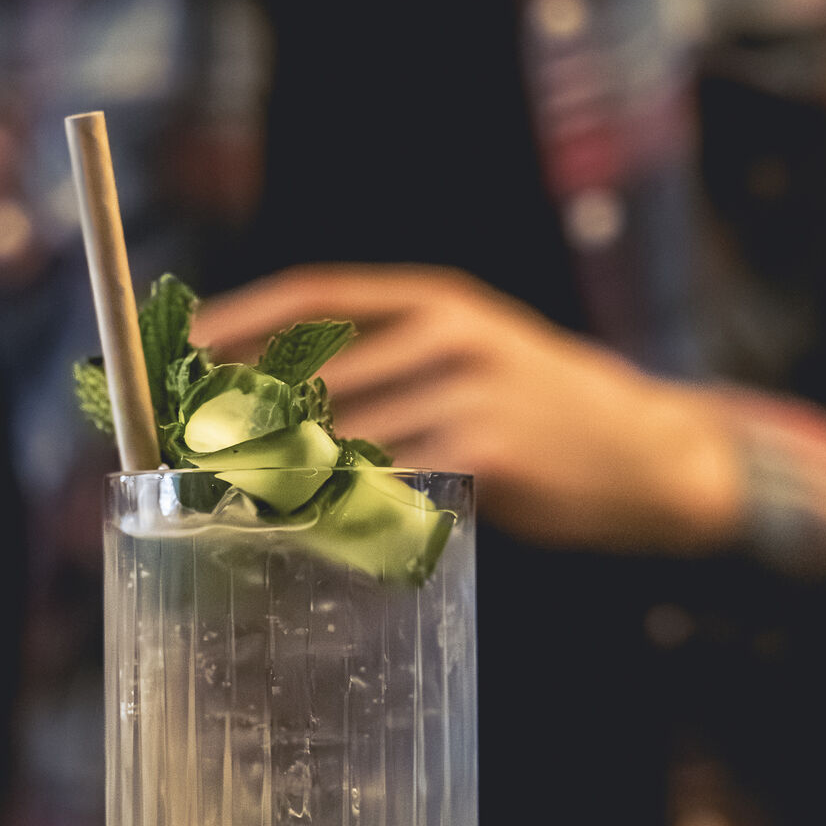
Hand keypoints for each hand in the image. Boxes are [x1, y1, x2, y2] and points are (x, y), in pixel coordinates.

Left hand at [193, 264, 742, 551]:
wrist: (649, 455)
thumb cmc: (542, 411)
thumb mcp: (474, 356)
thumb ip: (390, 367)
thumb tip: (277, 398)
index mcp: (436, 299)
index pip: (312, 298)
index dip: (236, 324)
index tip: (176, 356)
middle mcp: (448, 331)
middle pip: (311, 373)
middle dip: (241, 419)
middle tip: (186, 457)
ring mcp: (468, 389)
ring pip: (340, 435)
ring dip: (276, 473)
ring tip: (227, 501)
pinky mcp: (485, 452)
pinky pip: (385, 483)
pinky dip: (335, 508)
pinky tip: (306, 528)